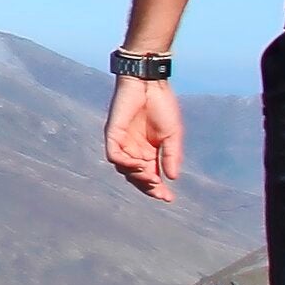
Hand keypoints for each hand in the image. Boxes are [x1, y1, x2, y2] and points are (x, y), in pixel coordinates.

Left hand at [102, 74, 184, 202]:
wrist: (150, 85)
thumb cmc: (162, 106)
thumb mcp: (172, 136)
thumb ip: (171, 156)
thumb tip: (172, 178)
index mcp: (149, 151)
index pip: (150, 176)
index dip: (158, 189)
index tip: (169, 199)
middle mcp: (134, 150)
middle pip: (136, 177)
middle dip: (148, 188)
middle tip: (161, 193)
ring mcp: (122, 143)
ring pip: (124, 170)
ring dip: (138, 177)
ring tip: (152, 178)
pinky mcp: (112, 135)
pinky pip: (114, 156)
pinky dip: (126, 164)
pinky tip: (139, 164)